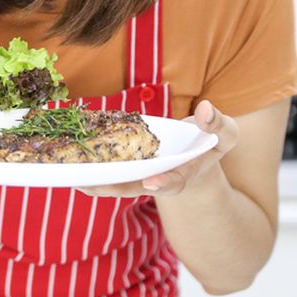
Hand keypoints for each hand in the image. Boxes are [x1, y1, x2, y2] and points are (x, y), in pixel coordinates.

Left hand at [75, 100, 237, 197]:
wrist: (196, 150)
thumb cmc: (211, 140)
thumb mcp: (225, 133)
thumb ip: (219, 124)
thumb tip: (206, 109)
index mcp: (185, 173)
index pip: (175, 181)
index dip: (164, 183)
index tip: (152, 183)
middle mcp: (159, 178)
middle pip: (136, 187)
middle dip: (114, 187)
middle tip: (92, 185)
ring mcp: (143, 174)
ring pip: (117, 182)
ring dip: (96, 182)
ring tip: (73, 178)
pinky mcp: (129, 165)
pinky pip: (110, 168)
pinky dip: (93, 166)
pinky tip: (72, 163)